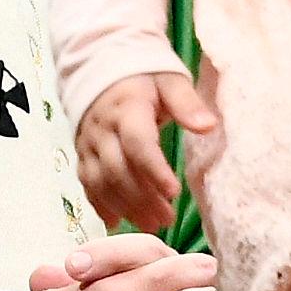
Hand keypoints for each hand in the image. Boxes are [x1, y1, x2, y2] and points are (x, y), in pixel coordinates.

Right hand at [75, 73, 217, 231]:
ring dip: (124, 207)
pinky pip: (87, 184)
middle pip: (118, 169)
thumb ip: (187, 103)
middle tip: (167, 220)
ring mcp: (88, 143)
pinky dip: (101, 206)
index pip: (138, 143)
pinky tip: (119, 223)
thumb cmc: (145, 75)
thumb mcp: (170, 80)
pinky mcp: (82, 154)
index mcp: (127, 107)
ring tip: (151, 225)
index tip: (175, 192)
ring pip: (100, 182)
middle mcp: (102, 128)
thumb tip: (208, 126)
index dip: (154, 170)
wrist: (101, 65)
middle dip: (142, 198)